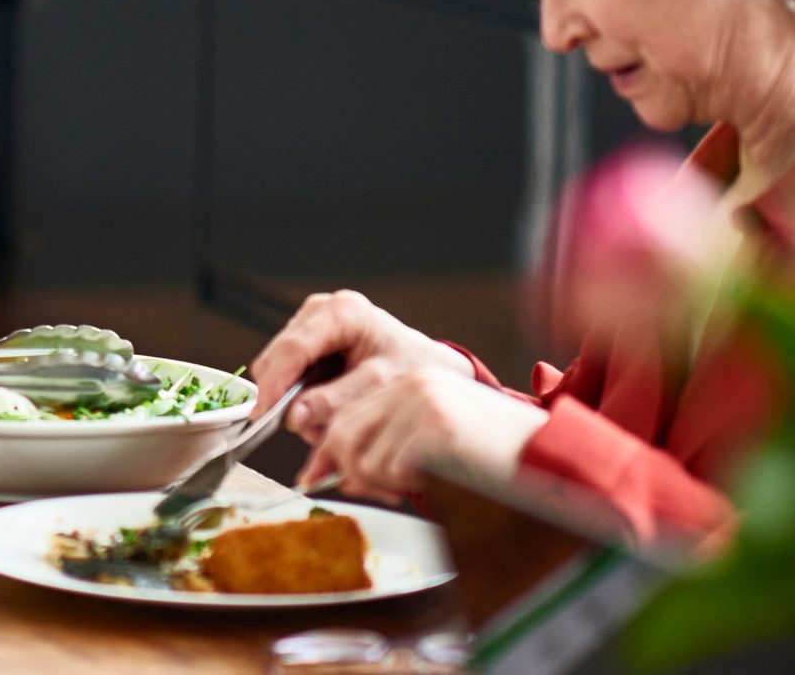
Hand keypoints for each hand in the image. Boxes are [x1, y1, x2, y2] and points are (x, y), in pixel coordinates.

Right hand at [250, 290, 474, 442]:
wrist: (430, 366)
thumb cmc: (413, 370)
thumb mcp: (380, 388)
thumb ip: (336, 402)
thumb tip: (294, 417)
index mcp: (342, 312)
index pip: (293, 348)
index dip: (275, 384)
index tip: (263, 417)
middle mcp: (320, 311)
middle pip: (277, 357)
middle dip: (285, 397)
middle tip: (311, 431)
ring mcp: (311, 323)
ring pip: (277, 367)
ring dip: (292, 400)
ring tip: (326, 422)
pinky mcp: (307, 339)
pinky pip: (287, 371)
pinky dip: (299, 395)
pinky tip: (325, 408)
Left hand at [296, 364, 549, 501]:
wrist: (557, 459)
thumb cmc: (499, 459)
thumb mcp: (435, 443)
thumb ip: (386, 445)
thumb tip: (328, 471)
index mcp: (411, 379)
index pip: (345, 413)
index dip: (329, 451)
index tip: (314, 477)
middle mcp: (412, 382)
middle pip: (340, 432)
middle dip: (345, 471)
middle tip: (373, 492)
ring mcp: (423, 401)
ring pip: (361, 456)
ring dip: (380, 484)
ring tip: (417, 484)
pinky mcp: (436, 427)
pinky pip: (389, 469)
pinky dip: (405, 486)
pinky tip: (436, 481)